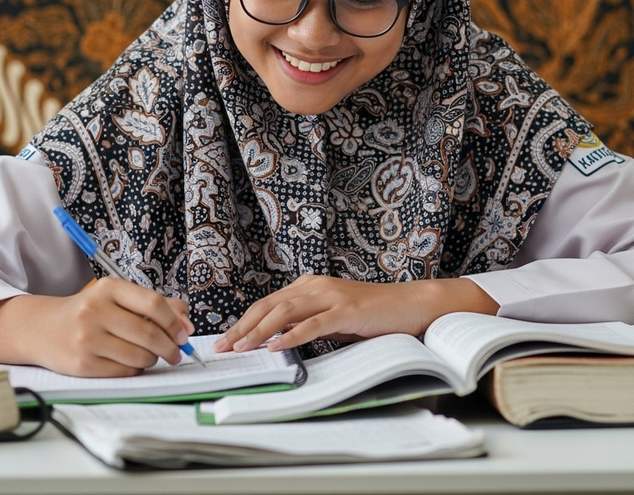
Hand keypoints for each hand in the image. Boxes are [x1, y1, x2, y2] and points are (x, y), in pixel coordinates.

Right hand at [0, 278, 194, 376]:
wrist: (42, 329)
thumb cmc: (89, 312)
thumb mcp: (118, 298)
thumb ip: (155, 305)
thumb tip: (186, 323)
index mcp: (108, 288)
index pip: (153, 303)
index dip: (173, 321)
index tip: (183, 333)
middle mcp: (95, 311)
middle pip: (148, 332)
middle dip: (170, 346)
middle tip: (177, 353)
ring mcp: (87, 338)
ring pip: (138, 355)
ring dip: (153, 359)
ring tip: (152, 356)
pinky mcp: (81, 364)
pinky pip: (123, 371)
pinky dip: (135, 369)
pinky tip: (131, 362)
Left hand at [212, 274, 496, 353]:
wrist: (410, 305)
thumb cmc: (372, 315)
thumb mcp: (332, 318)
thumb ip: (306, 324)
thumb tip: (276, 340)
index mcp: (310, 286)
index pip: (268, 303)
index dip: (245, 321)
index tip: (226, 339)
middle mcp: (316, 286)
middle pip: (270, 305)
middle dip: (244, 326)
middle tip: (223, 347)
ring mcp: (331, 296)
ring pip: (286, 312)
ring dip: (260, 330)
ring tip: (242, 347)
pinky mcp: (347, 310)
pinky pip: (314, 324)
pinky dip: (292, 335)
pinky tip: (276, 347)